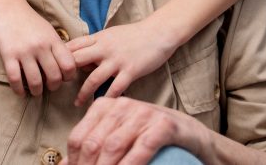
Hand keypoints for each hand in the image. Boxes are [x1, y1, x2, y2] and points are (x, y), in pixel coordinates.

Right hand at [0, 3, 76, 95]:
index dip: (69, 77)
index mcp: (53, 40)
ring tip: (35, 91)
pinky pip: (15, 79)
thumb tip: (66, 67)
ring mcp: (24, 51)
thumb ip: (57, 47)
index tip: (63, 78)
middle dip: (53, 87)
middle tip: (49, 86)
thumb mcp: (48, 30)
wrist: (7, 7)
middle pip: (54, 77)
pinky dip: (19, 90)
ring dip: (37, 91)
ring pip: (35, 82)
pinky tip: (20, 91)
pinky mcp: (8, 55)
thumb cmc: (29, 20)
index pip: (69, 65)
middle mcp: (40, 46)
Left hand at [67, 18, 179, 105]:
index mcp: (98, 38)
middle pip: (77, 60)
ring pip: (93, 78)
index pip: (72, 46)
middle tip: (57, 88)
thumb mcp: (110, 35)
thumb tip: (80, 58)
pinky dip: (108, 98)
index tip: (52, 69)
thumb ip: (95, 46)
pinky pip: (116, 87)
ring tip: (76, 103)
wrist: (158, 32)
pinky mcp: (130, 70)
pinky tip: (102, 107)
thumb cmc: (134, 35)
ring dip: (83, 92)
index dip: (60, 58)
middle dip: (65, 75)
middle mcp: (104, 48)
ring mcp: (117, 60)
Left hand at [67, 97, 211, 164]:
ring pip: (113, 146)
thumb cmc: (149, 136)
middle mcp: (122, 106)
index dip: (74, 162)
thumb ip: (94, 146)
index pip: (78, 137)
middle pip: (93, 143)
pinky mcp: (163, 125)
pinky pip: (141, 148)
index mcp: (105, 106)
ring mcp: (143, 113)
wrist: (191, 133)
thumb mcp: (118, 137)